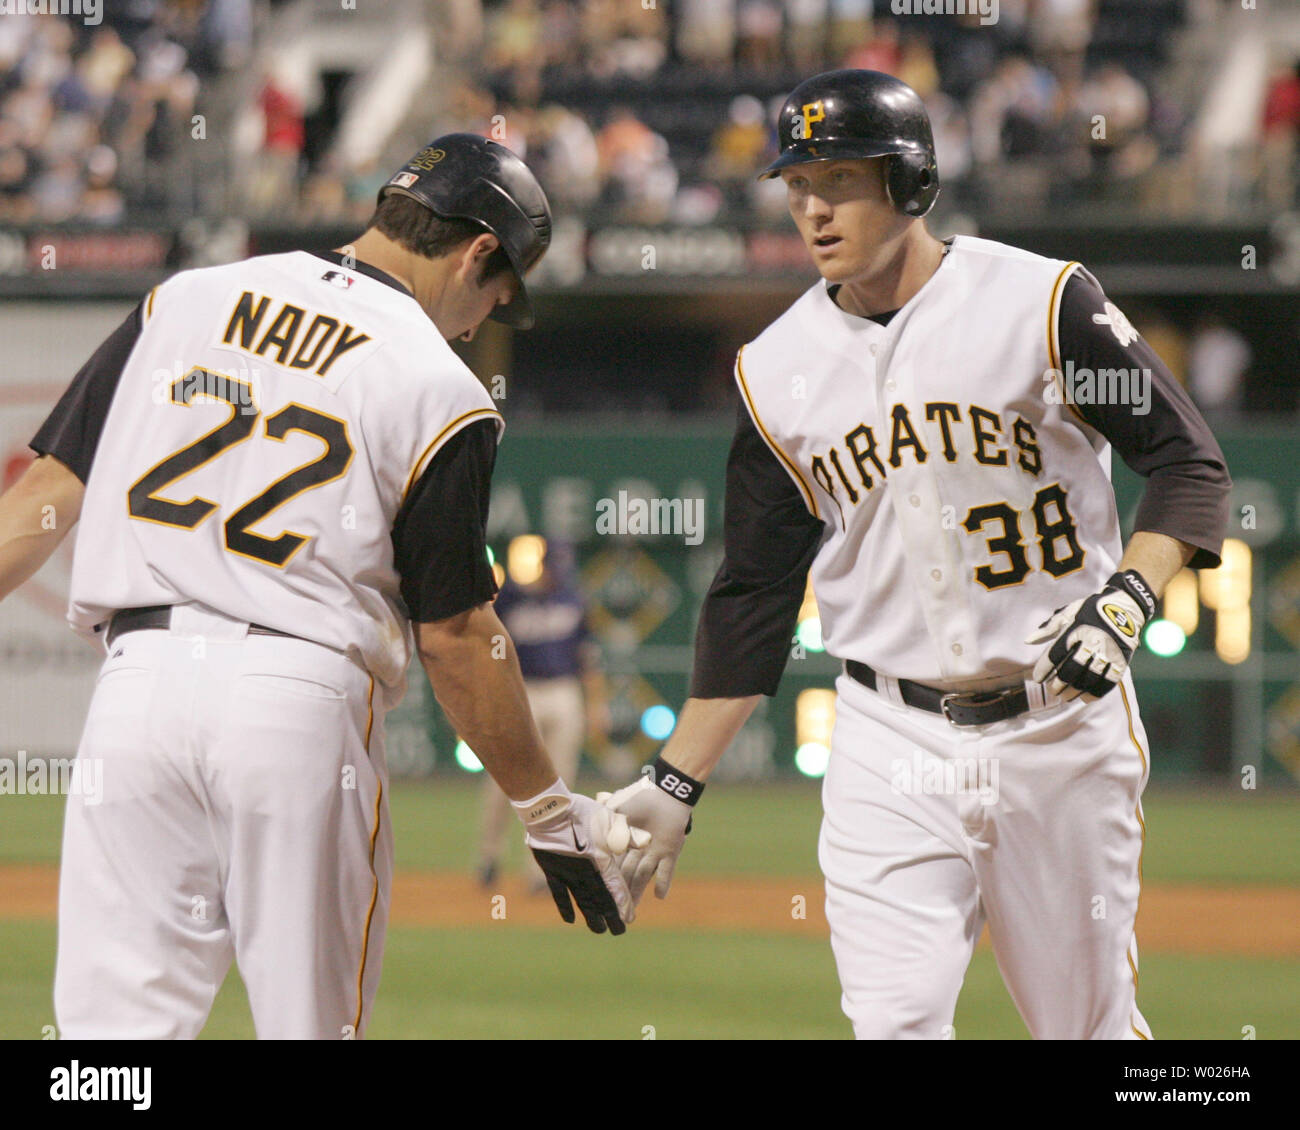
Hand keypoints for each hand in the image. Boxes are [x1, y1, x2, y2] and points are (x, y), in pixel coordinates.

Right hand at [514, 782, 649, 935]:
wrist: (548, 810)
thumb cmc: (581, 812)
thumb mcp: (609, 817)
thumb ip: (627, 833)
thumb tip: (647, 842)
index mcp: (601, 859)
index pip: (615, 886)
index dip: (623, 903)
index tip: (630, 918)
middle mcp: (585, 872)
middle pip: (600, 899)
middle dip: (611, 916)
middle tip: (619, 931)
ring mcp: (567, 874)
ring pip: (582, 900)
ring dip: (591, 916)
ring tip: (599, 930)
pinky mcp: (552, 871)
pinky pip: (559, 894)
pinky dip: (565, 907)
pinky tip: (571, 920)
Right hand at [598, 767, 695, 906]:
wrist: (659, 787)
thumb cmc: (630, 798)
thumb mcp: (611, 814)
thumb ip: (608, 833)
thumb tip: (604, 849)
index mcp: (620, 842)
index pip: (614, 868)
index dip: (611, 885)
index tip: (605, 902)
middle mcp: (635, 850)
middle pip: (627, 876)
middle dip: (622, 895)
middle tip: (615, 916)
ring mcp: (652, 851)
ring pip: (643, 875)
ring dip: (638, 892)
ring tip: (632, 913)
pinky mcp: (669, 849)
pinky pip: (667, 869)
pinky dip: (663, 881)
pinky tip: (660, 896)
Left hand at [1024, 569, 1155, 702]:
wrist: (1125, 606)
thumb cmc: (1092, 610)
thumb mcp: (1068, 613)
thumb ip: (1048, 628)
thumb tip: (1028, 641)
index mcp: (1076, 629)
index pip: (1056, 653)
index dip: (1044, 668)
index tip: (1037, 678)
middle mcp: (1092, 641)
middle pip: (1072, 668)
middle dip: (1059, 683)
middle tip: (1052, 690)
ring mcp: (1108, 652)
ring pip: (1089, 678)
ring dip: (1075, 691)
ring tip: (1065, 697)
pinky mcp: (1121, 660)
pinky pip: (1109, 682)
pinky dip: (1096, 693)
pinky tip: (1085, 698)